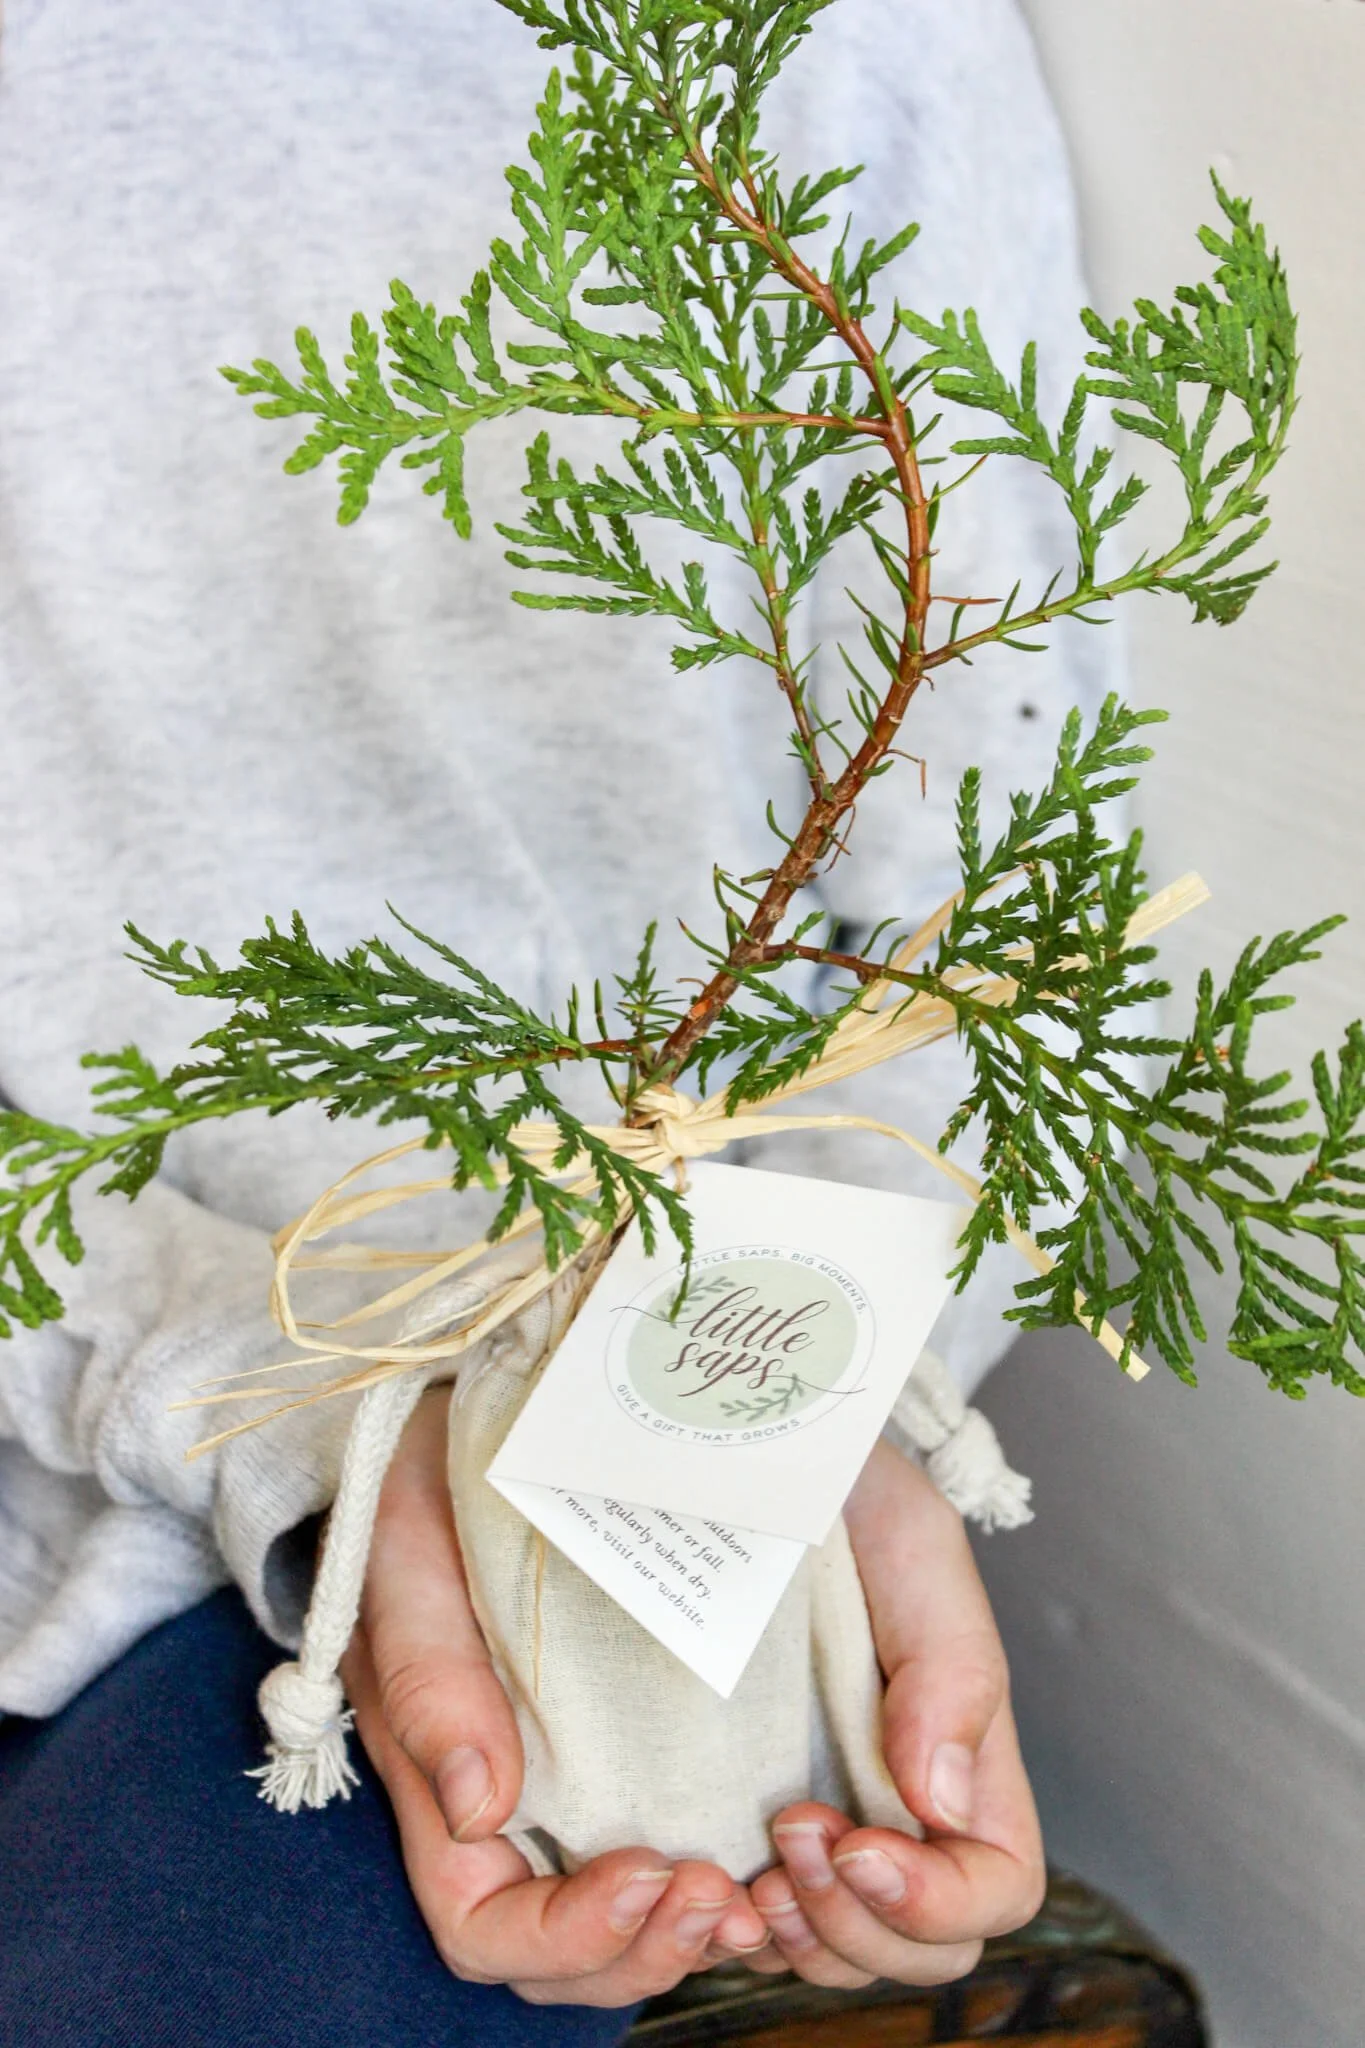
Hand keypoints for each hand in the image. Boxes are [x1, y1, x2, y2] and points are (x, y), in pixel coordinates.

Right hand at [340, 1386, 767, 2005]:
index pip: (484, 1923)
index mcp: (439, 1762)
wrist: (486, 1404)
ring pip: (616, 1924)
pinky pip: (663, 1849)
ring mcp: (566, 1774)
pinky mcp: (628, 1740)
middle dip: (642, 1950)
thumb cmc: (434, 1471)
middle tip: (727, 1901)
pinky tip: (774, 1850)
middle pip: (557, 1954)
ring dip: (685, 1934)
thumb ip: (430, 1668)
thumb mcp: (412, 1540)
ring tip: (756, 1898)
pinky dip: (717, 1880)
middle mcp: (499, 1795)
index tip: (646, 1875)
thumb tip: (482, 1807)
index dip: (564, 1934)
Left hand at [740, 1440, 1044, 1988]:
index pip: (995, 1888)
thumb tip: (938, 1803)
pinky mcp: (747, 1816)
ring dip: (799, 1938)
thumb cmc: (853, 1495)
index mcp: (966, 1760)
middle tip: (789, 1838)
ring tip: (749, 1878)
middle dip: (857, 1924)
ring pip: (842, 1952)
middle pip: (923, 1947)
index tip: (860, 1842)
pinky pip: (763, 1923)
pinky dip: (743, 1930)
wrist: (754, 1459)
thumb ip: (949, 1671)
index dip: (935, 1901)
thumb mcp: (915, 1550)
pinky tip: (712, 1883)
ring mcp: (828, 1820)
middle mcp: (904, 1808)